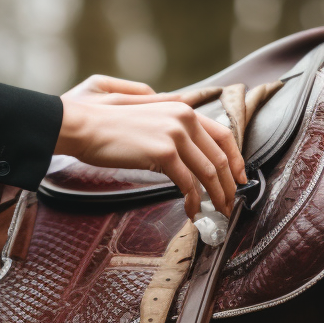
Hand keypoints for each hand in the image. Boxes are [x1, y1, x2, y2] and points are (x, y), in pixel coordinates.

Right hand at [56, 75, 246, 217]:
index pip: (224, 135)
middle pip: (220, 157)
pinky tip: (191, 211)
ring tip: (216, 213)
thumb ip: (169, 126)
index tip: (239, 178)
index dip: (236, 160)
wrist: (84, 126)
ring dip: (216, 197)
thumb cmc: (108, 127)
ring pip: (209, 172)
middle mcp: (185, 117)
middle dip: (229, 186)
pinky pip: (188, 182)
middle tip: (229, 205)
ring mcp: (175, 133)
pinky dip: (194, 201)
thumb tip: (186, 149)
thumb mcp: (146, 117)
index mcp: (183, 109)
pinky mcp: (163, 151)